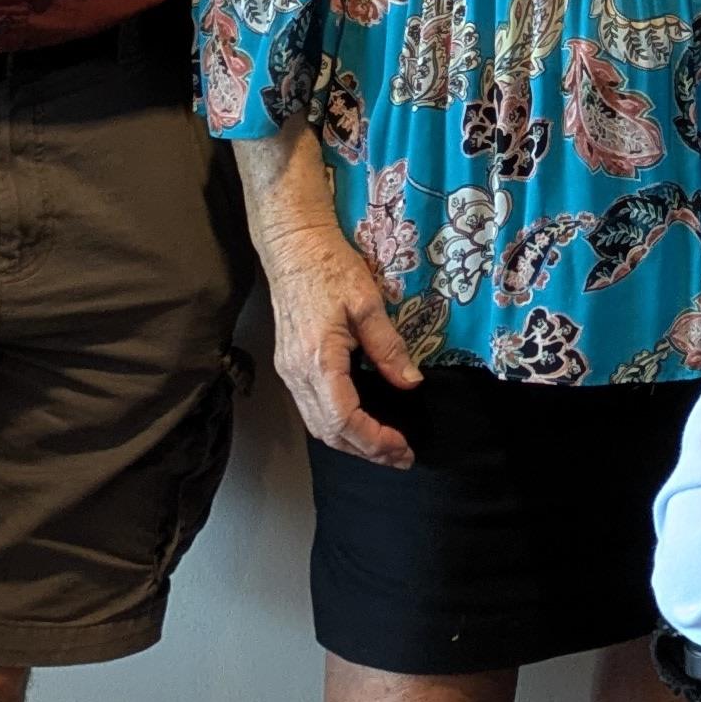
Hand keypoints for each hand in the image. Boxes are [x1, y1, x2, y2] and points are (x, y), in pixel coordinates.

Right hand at [260, 219, 425, 467]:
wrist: (293, 246)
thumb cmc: (330, 267)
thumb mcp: (367, 303)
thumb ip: (389, 347)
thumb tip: (411, 383)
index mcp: (318, 360)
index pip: (344, 420)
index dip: (374, 440)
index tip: (402, 447)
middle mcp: (297, 374)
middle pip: (328, 432)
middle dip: (366, 450)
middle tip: (400, 456)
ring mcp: (289, 371)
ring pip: (317, 425)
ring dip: (350, 442)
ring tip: (384, 446)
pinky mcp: (289, 365)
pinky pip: (311, 409)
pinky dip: (336, 425)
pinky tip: (360, 422)